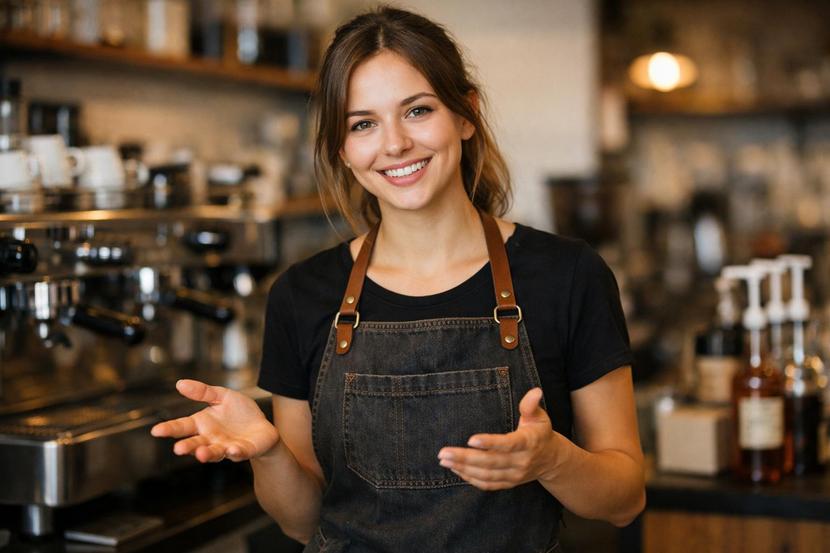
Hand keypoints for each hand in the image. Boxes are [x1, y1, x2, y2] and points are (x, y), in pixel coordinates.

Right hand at [150, 379, 278, 462]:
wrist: (262, 427)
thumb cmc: (240, 413)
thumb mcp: (222, 396)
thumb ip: (203, 392)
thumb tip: (180, 383)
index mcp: (202, 424)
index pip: (182, 427)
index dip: (169, 429)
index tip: (156, 431)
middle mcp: (211, 439)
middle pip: (195, 443)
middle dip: (187, 446)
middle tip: (178, 449)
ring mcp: (226, 447)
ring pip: (213, 452)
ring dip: (207, 454)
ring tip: (201, 453)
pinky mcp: (243, 450)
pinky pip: (237, 453)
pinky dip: (234, 452)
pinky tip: (231, 449)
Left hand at [436, 387, 559, 490]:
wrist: (551, 460)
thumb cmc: (540, 432)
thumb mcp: (540, 416)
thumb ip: (531, 405)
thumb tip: (536, 391)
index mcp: (528, 443)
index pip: (508, 444)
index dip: (490, 443)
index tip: (470, 439)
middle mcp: (522, 461)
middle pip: (491, 462)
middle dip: (465, 458)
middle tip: (443, 452)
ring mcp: (515, 475)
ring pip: (487, 475)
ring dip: (463, 468)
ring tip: (444, 460)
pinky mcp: (509, 483)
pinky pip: (488, 484)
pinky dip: (470, 478)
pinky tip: (455, 469)